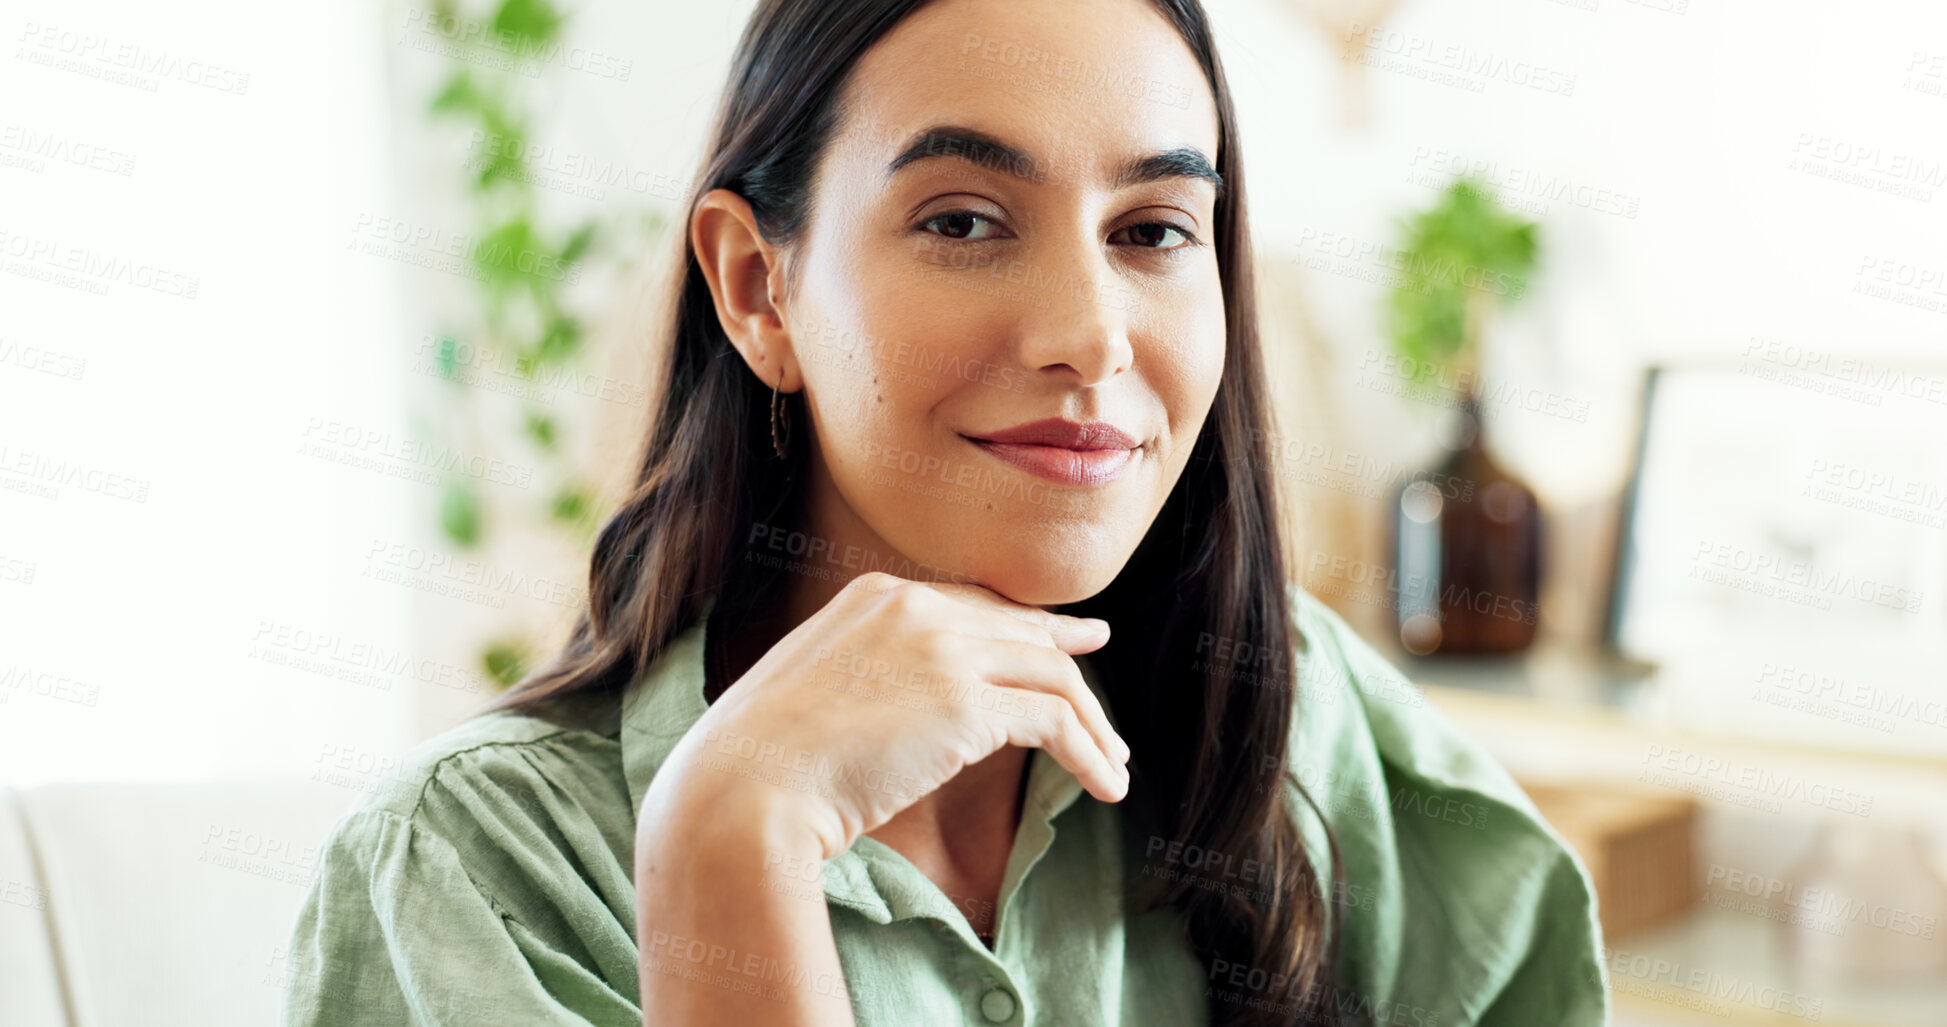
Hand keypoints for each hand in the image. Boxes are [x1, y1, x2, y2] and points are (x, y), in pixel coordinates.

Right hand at [646, 572, 1130, 860]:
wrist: (740, 789)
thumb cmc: (757, 763)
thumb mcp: (814, 692)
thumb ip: (868, 678)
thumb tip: (909, 716)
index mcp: (874, 596)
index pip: (976, 607)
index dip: (1030, 629)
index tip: (1071, 646)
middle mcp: (915, 607)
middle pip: (1022, 636)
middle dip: (1074, 672)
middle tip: (1105, 717)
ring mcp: (943, 651)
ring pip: (1053, 675)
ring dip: (1092, 725)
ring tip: (1113, 767)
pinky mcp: (966, 704)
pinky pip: (1055, 720)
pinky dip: (1088, 752)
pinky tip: (1103, 784)